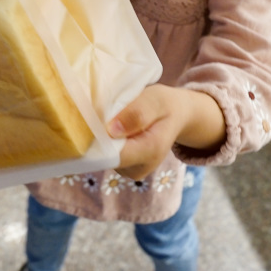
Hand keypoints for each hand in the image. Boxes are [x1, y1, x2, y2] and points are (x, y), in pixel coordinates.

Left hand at [108, 85, 224, 180]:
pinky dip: (105, 142)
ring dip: (101, 138)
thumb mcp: (155, 100)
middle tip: (104, 113)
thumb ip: (137, 113)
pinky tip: (113, 129)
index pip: (112, 153)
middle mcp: (141, 168)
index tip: (93, 117)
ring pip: (103, 157)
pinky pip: (106, 157)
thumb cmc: (165, 105)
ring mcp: (131, 171)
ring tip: (112, 119)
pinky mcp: (124, 168)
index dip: (97, 137)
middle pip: (104, 157)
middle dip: (98, 136)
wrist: (176, 116)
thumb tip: (112, 130)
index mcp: (151, 151)